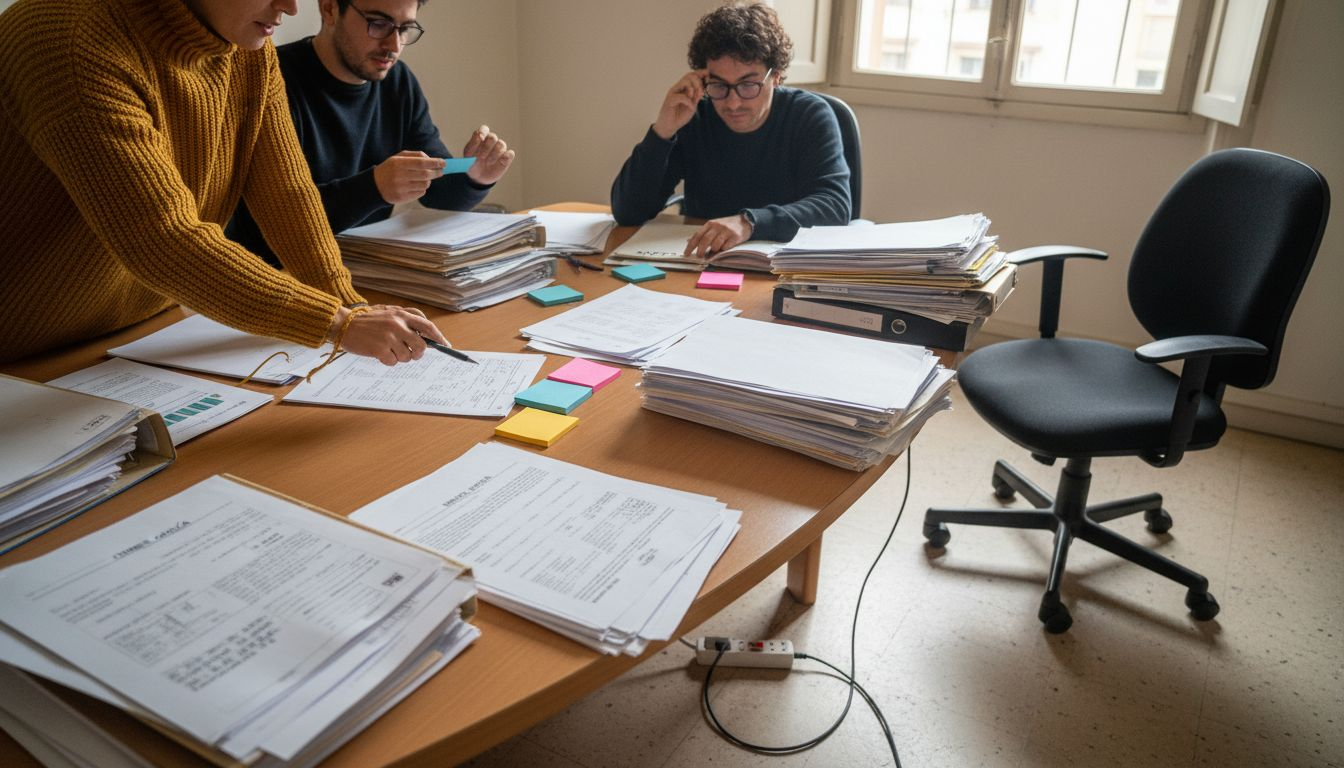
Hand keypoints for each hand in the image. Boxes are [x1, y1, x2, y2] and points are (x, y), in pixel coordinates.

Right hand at [329, 305, 450, 365]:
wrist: (342, 324)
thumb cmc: (366, 320)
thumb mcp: (388, 312)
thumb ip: (406, 320)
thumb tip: (426, 335)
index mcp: (401, 314)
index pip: (427, 326)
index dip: (439, 337)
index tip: (446, 346)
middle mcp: (397, 325)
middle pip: (421, 346)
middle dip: (418, 353)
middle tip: (411, 353)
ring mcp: (389, 337)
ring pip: (407, 357)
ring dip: (399, 357)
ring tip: (388, 349)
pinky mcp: (380, 349)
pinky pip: (393, 362)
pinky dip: (387, 361)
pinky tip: (379, 353)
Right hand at [373, 150, 443, 204]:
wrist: (375, 186)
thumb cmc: (390, 169)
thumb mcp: (398, 158)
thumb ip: (415, 156)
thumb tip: (432, 159)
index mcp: (398, 163)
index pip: (421, 163)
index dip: (435, 163)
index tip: (443, 163)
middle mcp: (400, 176)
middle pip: (426, 175)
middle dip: (436, 172)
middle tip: (440, 171)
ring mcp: (401, 188)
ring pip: (425, 185)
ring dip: (428, 181)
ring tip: (424, 178)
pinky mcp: (403, 198)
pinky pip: (420, 193)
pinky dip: (422, 189)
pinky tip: (416, 186)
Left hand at [463, 125, 513, 184]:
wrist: (477, 177)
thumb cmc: (472, 163)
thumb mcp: (468, 155)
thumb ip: (472, 144)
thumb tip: (480, 136)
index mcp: (481, 138)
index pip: (484, 129)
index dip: (483, 132)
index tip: (480, 137)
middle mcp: (491, 141)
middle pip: (492, 137)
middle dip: (486, 147)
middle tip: (481, 157)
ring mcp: (500, 149)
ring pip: (501, 144)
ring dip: (494, 154)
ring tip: (488, 162)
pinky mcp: (506, 158)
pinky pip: (510, 154)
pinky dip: (506, 157)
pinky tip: (499, 162)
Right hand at [652, 70, 705, 140]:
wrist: (670, 126)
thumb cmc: (680, 116)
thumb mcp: (692, 105)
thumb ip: (696, 97)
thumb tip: (703, 88)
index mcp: (684, 88)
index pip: (692, 75)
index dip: (702, 73)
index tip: (709, 78)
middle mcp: (678, 88)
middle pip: (690, 75)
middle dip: (699, 81)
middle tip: (702, 92)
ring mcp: (673, 92)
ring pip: (685, 81)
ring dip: (694, 88)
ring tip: (696, 98)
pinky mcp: (670, 100)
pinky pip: (681, 96)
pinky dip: (689, 101)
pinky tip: (691, 107)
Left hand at [685, 214, 752, 259]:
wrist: (744, 221)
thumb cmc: (726, 226)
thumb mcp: (713, 227)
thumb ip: (702, 233)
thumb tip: (688, 240)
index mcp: (710, 224)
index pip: (697, 235)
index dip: (690, 246)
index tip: (686, 254)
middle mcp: (717, 226)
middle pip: (705, 240)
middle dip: (700, 250)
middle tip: (700, 257)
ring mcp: (726, 231)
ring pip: (715, 245)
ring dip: (714, 250)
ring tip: (716, 250)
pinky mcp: (735, 236)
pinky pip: (726, 247)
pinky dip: (724, 249)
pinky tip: (725, 247)